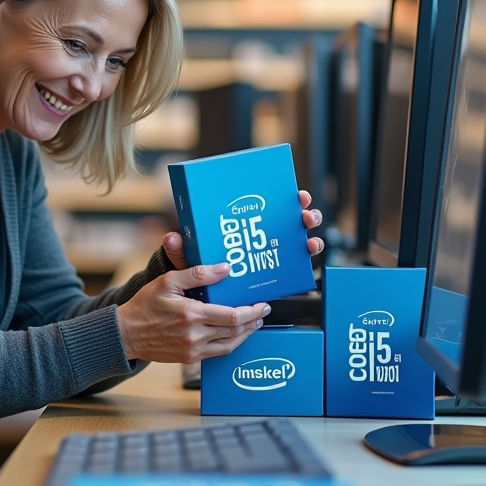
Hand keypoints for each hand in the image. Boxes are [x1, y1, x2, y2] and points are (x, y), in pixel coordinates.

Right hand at [116, 264, 270, 362]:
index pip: (232, 316)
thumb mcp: (168, 281)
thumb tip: (225, 268)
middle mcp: (195, 335)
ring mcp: (193, 349)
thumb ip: (198, 274)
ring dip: (246, 334)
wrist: (126, 333)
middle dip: (253, 321)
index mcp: (191, 314)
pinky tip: (235, 335)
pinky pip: (218, 353)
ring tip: (254, 324)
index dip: (252, 311)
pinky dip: (231, 343)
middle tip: (262, 312)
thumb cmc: (144, 305)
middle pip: (235, 330)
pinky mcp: (189, 358)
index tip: (262, 304)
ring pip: (230, 344)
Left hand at [162, 189, 324, 269]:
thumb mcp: (189, 254)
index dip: (289, 196)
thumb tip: (174, 237)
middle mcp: (265, 230)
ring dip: (311, 238)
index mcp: (247, 218)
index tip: (297, 194)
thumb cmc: (195, 263)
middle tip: (306, 216)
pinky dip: (306, 260)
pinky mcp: (277, 271)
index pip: (273, 201)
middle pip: (293, 217)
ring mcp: (274, 250)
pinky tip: (307, 258)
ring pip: (301, 240)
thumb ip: (181, 247)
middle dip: (306, 214)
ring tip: (310, 242)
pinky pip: (297, 265)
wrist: (200, 291)